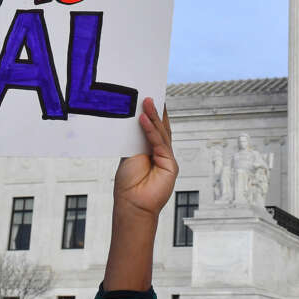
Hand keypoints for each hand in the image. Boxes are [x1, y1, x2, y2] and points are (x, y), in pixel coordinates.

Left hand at [111, 97, 176, 218]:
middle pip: (160, 127)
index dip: (153, 113)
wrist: (132, 205)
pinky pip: (159, 143)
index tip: (150, 97)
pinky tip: (143, 119)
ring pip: (161, 133)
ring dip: (153, 116)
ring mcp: (167, 158)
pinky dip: (150, 130)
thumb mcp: (130, 155)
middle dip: (156, 110)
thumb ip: (136, 139)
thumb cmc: (128, 184)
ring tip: (146, 101)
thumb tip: (137, 118)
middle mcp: (161, 153)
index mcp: (151, 150)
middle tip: (149, 94)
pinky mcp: (170, 164)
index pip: (154, 128)